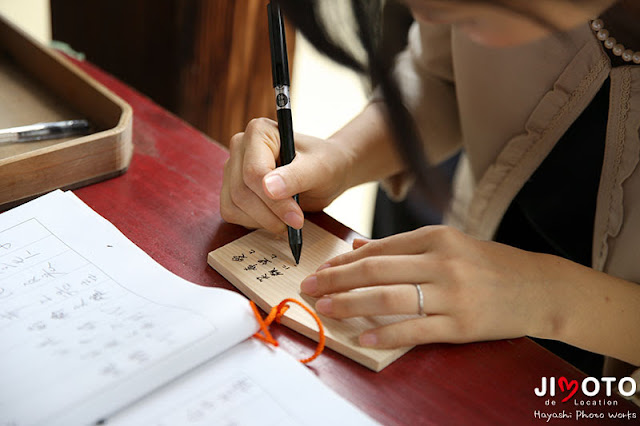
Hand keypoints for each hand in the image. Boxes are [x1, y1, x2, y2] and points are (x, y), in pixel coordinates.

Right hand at [220, 118, 353, 233]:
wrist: (328, 172)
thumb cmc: (326, 164)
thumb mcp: (319, 169)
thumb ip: (296, 177)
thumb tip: (268, 188)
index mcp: (259, 132)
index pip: (254, 172)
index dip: (274, 201)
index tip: (296, 218)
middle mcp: (241, 147)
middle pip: (241, 191)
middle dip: (270, 214)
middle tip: (296, 223)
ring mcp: (233, 168)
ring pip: (233, 205)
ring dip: (263, 221)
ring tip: (288, 220)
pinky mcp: (232, 188)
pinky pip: (232, 212)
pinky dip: (254, 223)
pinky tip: (275, 218)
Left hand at [300, 226, 559, 347]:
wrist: (539, 288)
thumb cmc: (489, 265)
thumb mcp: (449, 244)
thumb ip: (404, 246)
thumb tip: (359, 247)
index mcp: (436, 237)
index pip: (378, 249)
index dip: (343, 262)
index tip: (320, 271)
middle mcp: (442, 261)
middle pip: (375, 270)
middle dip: (336, 280)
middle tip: (309, 288)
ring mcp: (452, 294)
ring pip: (388, 298)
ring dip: (350, 304)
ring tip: (325, 309)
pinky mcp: (462, 325)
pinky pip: (414, 329)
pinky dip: (384, 334)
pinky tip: (362, 337)